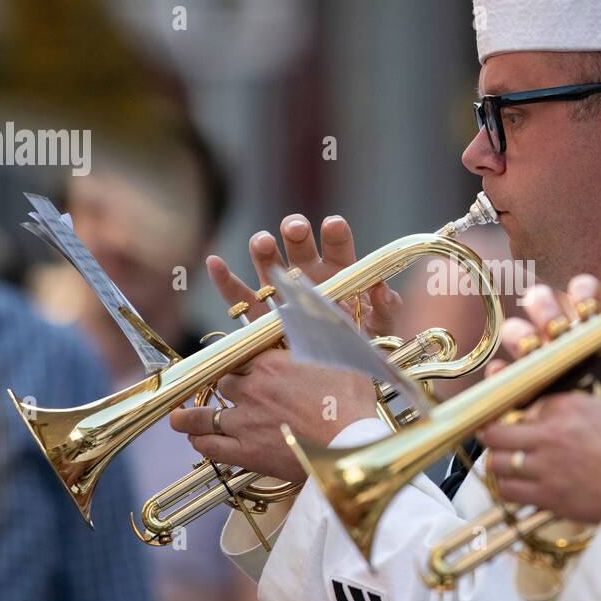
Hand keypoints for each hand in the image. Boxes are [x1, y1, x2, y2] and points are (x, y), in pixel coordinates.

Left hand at [169, 347, 378, 481]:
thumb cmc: (353, 402)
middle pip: (224, 383)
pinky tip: (196, 442)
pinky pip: (211, 447)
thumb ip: (327, 333)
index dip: (238, 363)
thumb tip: (326, 306)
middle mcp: (253, 389)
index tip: (237, 366)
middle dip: (223, 387)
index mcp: (273, 362)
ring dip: (189, 417)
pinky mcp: (247, 452)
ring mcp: (246, 421)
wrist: (352, 444)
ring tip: (179, 418)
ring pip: (205, 414)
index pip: (241, 356)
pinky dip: (200, 443)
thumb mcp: (343, 356)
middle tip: (220, 392)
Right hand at [207, 213, 401, 334]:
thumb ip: (386, 307)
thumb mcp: (382, 327)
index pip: (337, 244)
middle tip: (294, 229)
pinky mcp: (258, 315)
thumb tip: (382, 288)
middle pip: (298, 244)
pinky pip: (237, 296)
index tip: (332, 225)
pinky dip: (224, 279)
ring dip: (263, 248)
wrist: (339, 376)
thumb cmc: (365, 344)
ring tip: (262, 243)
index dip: (334, 233)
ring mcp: (281, 291)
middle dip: (295, 232)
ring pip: (268, 262)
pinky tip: (214, 263)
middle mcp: (308, 273)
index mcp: (340, 270)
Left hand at [477, 279, 600, 524]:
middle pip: (495, 431)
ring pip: (495, 462)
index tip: (531, 414)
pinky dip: (506, 488)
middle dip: (495, 432)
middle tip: (504, 435)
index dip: (525, 408)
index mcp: (569, 407)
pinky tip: (518, 485)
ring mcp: (545, 469)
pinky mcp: (547, 499)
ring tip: (509, 460)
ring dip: (498, 460)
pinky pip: (507, 492)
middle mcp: (549, 435)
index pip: (526, 401)